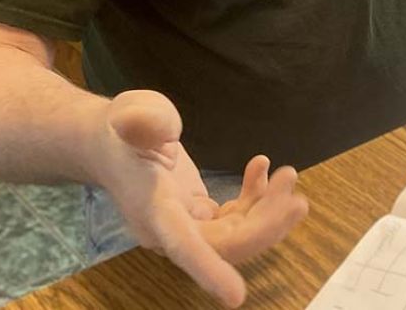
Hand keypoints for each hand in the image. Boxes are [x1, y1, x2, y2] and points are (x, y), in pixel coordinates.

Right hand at [95, 90, 308, 306]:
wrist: (111, 142)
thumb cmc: (121, 128)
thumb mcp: (130, 114)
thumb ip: (144, 122)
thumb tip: (157, 129)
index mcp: (153, 211)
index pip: (182, 246)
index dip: (208, 271)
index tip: (236, 296)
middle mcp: (172, 229)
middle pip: (225, 245)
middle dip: (265, 223)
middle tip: (294, 189)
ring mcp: (188, 225)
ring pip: (237, 236)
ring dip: (269, 211)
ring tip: (289, 175)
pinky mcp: (200, 215)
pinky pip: (236, 219)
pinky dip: (257, 198)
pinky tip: (262, 168)